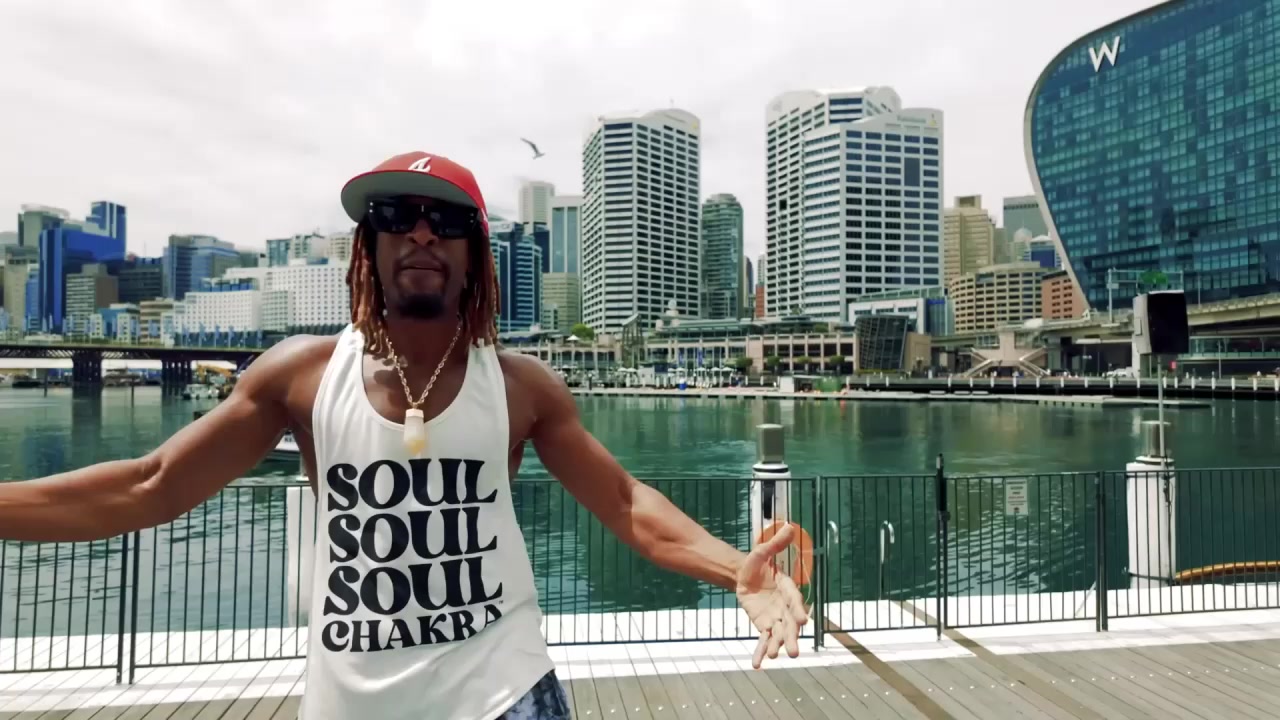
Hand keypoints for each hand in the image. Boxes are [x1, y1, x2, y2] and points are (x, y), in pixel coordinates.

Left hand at [736, 523, 810, 668]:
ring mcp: (775, 618)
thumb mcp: (763, 552)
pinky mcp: (764, 625)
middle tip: (795, 652)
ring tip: (773, 656)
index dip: (798, 610)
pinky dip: (761, 651)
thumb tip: (789, 526)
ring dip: (777, 646)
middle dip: (792, 637)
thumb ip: (776, 544)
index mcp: (788, 589)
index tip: (803, 621)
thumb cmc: (757, 563)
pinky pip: (764, 640)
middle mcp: (785, 607)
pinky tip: (758, 664)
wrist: (744, 575)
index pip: (795, 601)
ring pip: (778, 634)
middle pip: (790, 624)